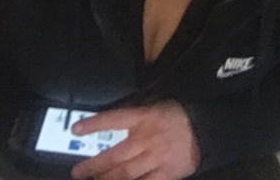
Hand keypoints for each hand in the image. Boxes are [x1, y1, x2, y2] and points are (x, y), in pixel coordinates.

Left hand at [69, 100, 199, 179]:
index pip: (114, 119)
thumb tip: (109, 122)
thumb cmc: (175, 115)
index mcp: (143, 117)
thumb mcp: (154, 106)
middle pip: (115, 155)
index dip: (94, 124)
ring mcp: (156, 158)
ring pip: (126, 173)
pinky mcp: (166, 174)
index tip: (75, 130)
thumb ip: (133, 115)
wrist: (203, 129)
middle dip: (93, 166)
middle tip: (77, 172)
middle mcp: (147, 139)